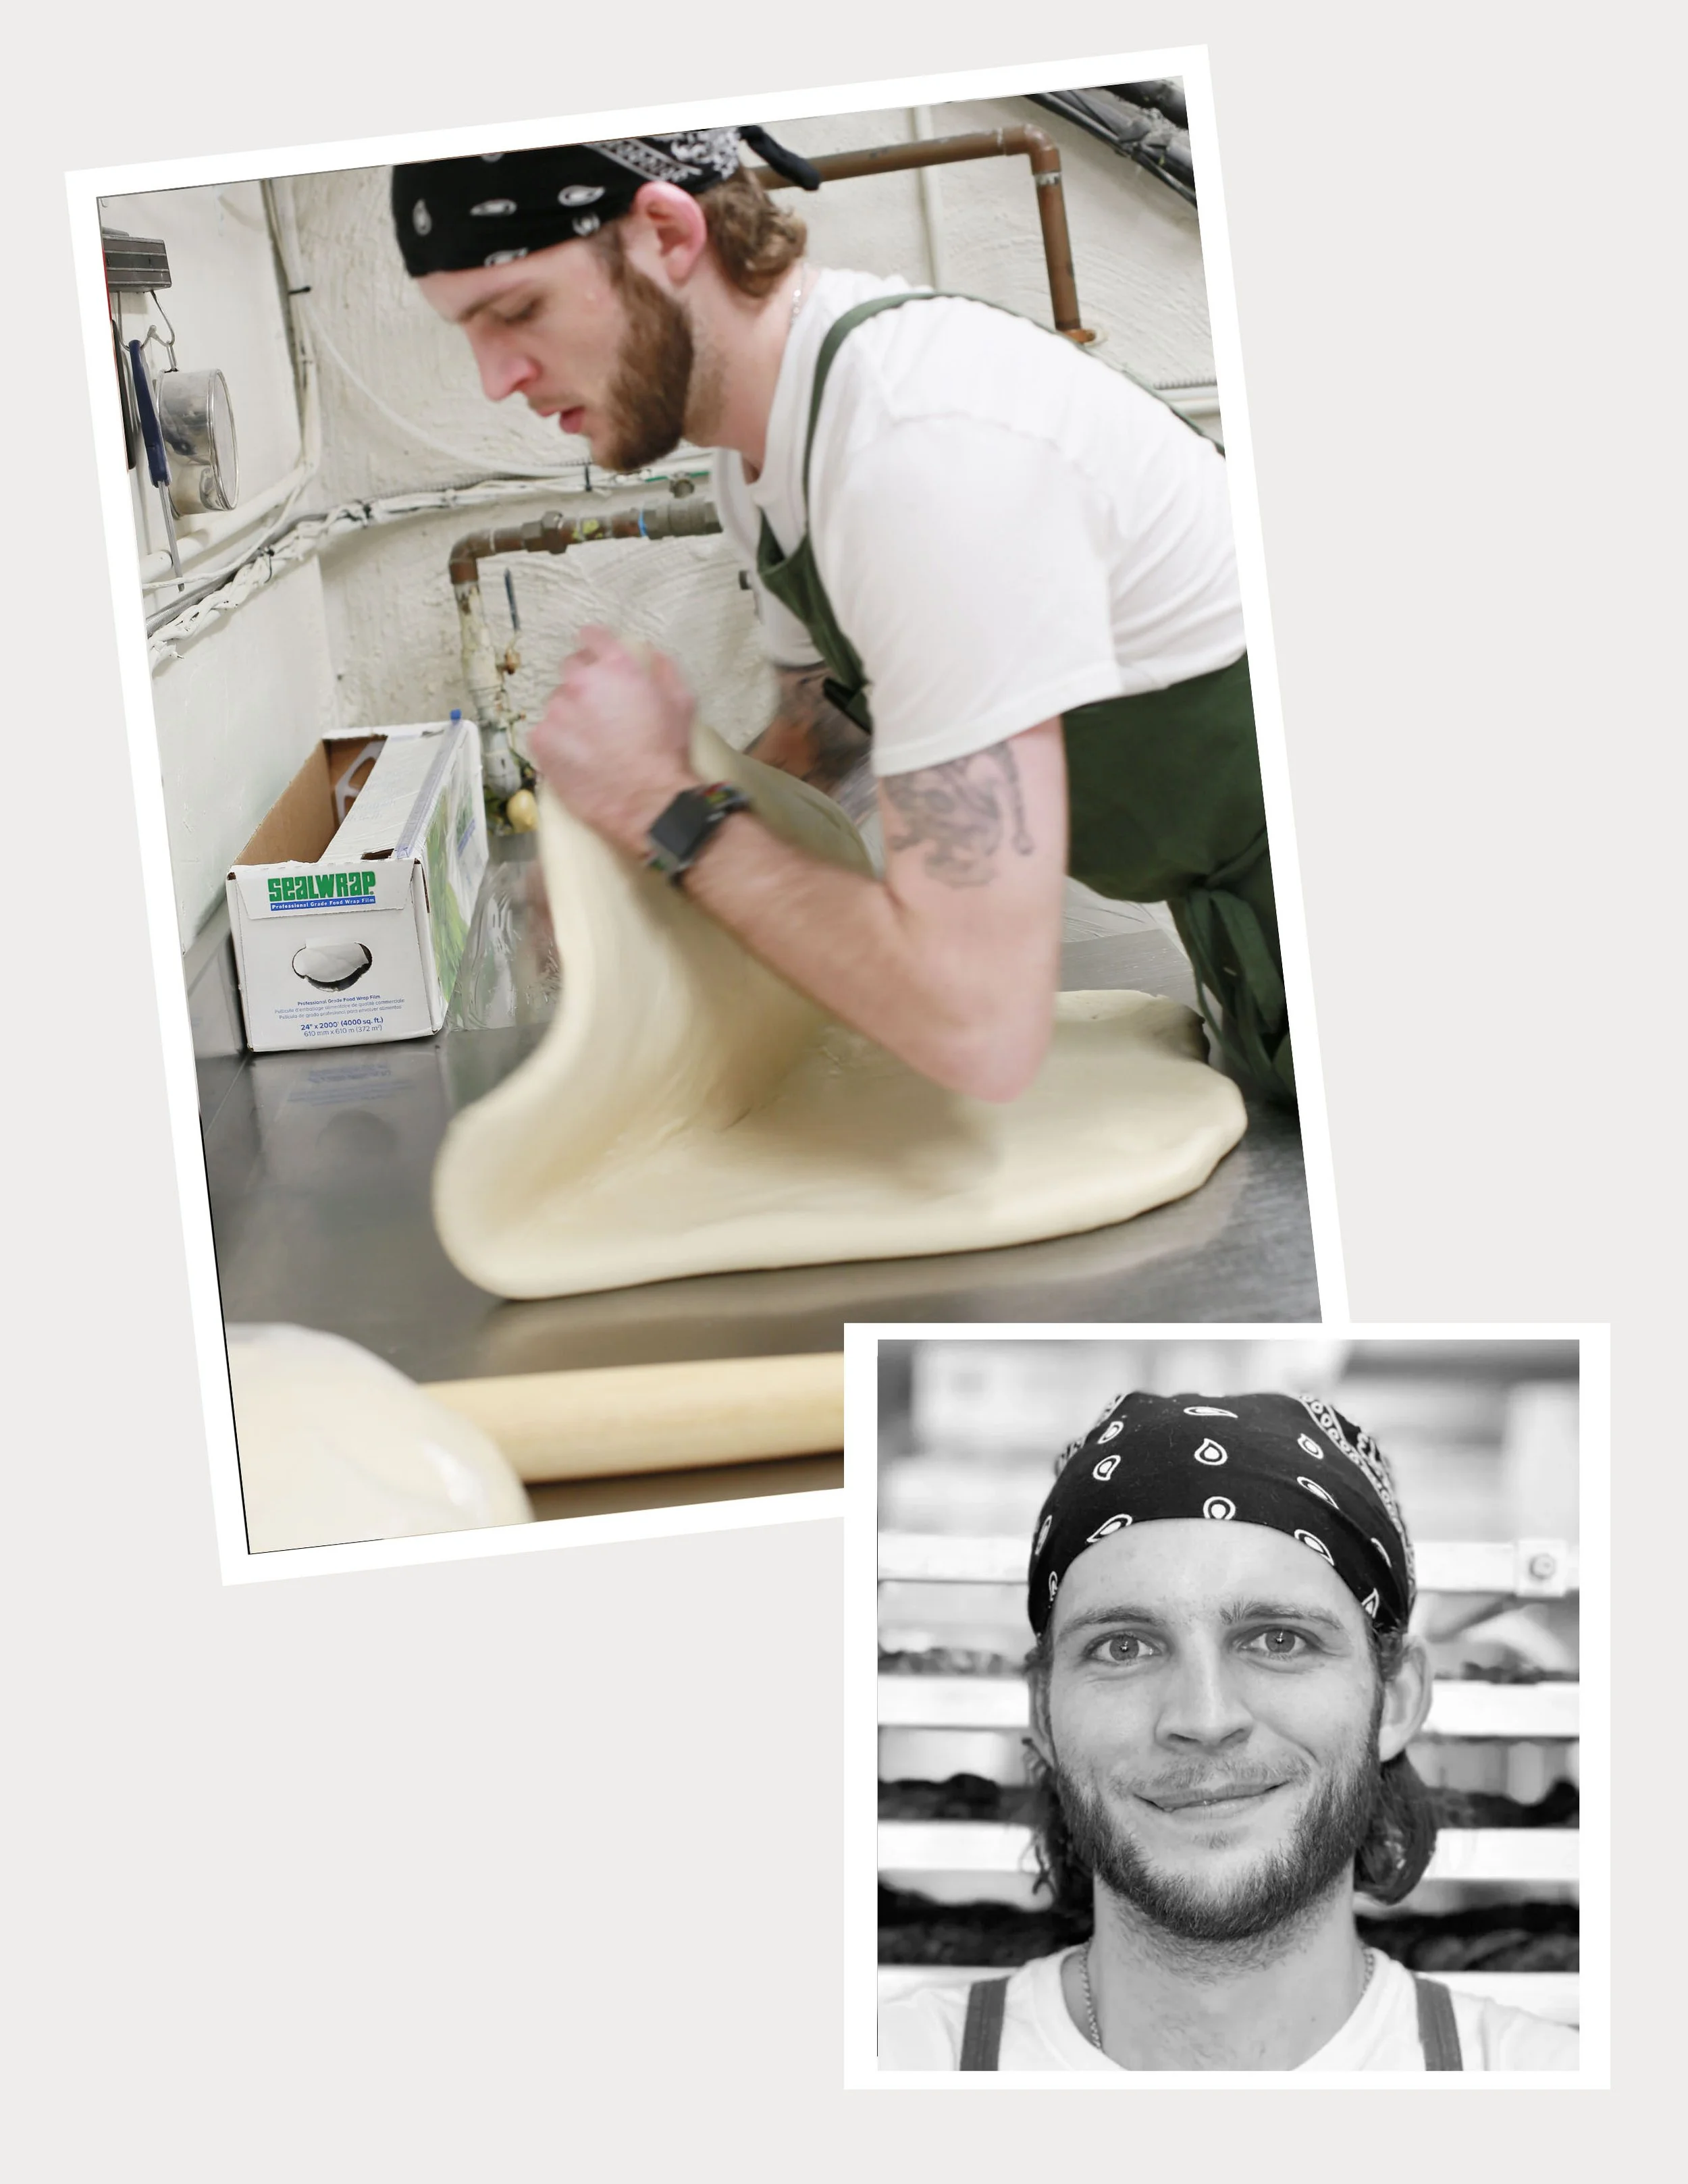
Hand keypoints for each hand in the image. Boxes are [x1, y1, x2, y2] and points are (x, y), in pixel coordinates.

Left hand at [526, 627, 701, 853]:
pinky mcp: (541, 741)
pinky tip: (576, 758)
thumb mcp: (681, 704)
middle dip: (582, 683)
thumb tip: (651, 653)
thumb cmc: (667, 753)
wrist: (648, 802)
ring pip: (557, 703)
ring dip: (569, 715)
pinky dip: (556, 742)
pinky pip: (543, 733)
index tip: (592, 653)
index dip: (593, 644)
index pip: (592, 637)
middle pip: (570, 669)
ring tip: (589, 742)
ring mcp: (557, 711)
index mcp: (616, 667)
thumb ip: (664, 670)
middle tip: (597, 709)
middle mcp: (582, 682)